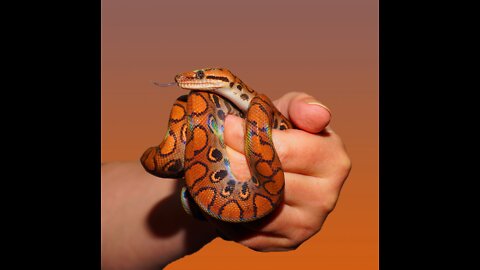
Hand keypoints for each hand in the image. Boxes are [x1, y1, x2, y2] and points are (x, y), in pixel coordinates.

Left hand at [209, 92, 350, 250]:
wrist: (275, 171)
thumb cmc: (283, 135)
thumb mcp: (289, 111)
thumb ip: (301, 106)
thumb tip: (318, 115)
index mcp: (333, 161)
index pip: (284, 152)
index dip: (249, 137)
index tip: (227, 125)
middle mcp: (326, 198)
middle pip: (266, 183)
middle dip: (233, 162)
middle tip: (217, 148)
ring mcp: (307, 225)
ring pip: (255, 210)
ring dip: (227, 189)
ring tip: (218, 169)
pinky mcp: (286, 243)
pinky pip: (248, 231)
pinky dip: (230, 212)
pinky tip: (226, 193)